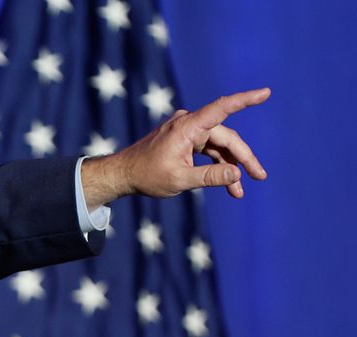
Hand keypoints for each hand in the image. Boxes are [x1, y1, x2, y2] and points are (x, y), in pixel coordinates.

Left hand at [81, 87, 270, 207]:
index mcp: (187, 127)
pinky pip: (209, 151)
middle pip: (226, 138)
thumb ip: (209, 177)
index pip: (221, 108)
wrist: (122, 175)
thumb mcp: (179, 180)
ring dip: (230, 168)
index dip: (245, 100)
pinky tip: (228, 185)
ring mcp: (187, 132)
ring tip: (239, 192)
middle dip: (243, 158)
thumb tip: (237, 174)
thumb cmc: (146, 176)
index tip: (265, 93)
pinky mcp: (186, 141)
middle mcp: (189, 125)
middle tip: (260, 176)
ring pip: (219, 147)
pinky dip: (217, 166)